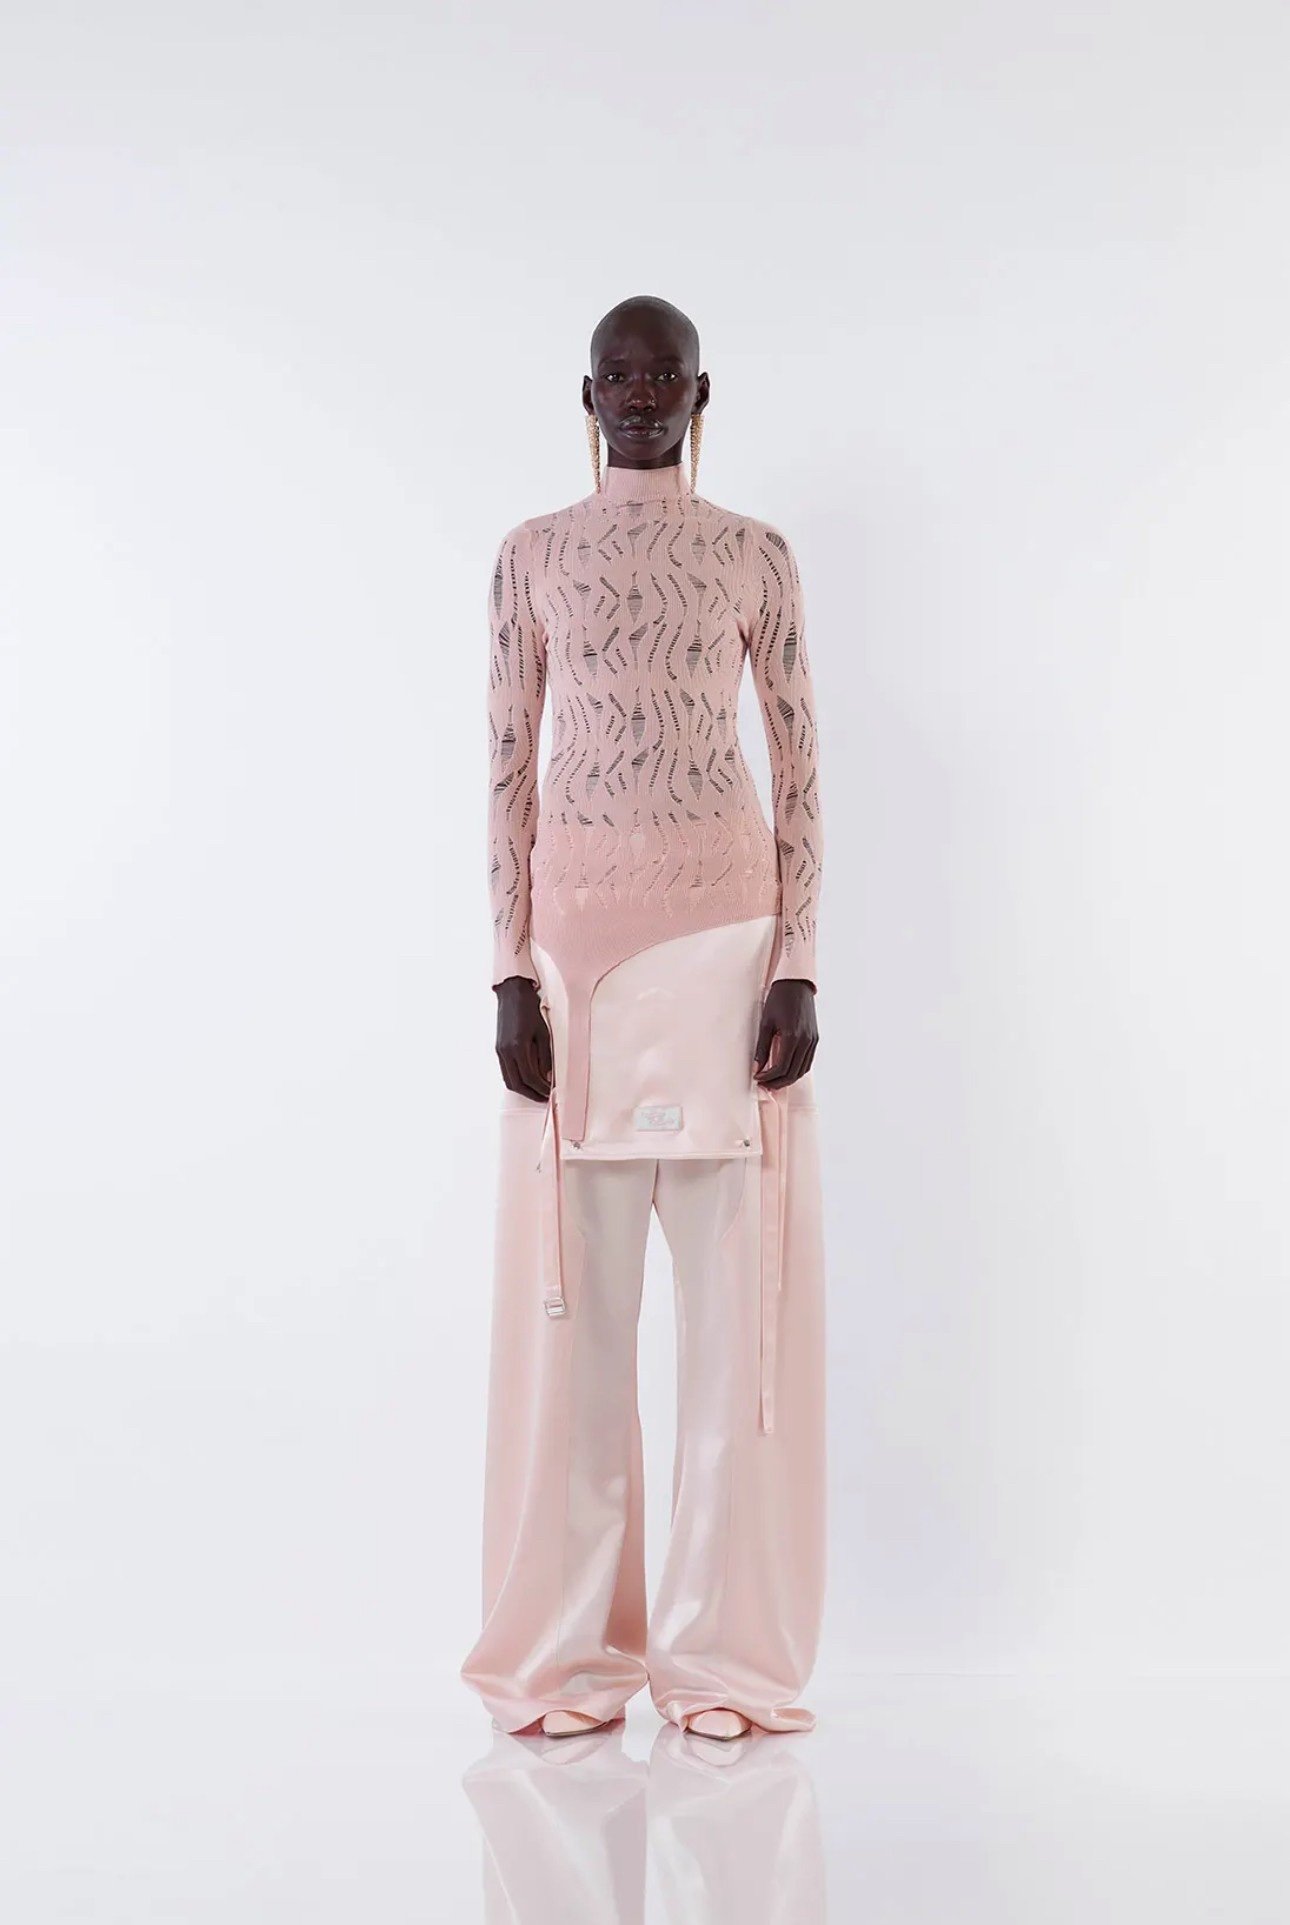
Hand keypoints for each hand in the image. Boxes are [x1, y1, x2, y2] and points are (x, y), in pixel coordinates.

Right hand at [494, 976, 552, 1101]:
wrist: (512, 994)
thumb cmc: (530, 1010)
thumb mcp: (543, 1032)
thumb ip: (545, 1056)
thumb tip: (548, 1075)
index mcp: (518, 1047)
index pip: (530, 1077)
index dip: (541, 1088)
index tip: (551, 1092)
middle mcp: (506, 1051)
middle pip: (517, 1083)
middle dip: (531, 1093)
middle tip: (544, 1098)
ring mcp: (500, 1051)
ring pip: (509, 1080)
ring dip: (523, 1089)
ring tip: (536, 1091)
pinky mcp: (498, 1049)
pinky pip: (505, 1071)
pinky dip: (516, 1080)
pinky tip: (526, 1080)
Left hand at [753, 979, 817, 1088]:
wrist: (796, 985)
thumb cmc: (779, 1000)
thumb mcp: (766, 1023)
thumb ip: (762, 1048)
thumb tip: (757, 1068)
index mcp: (792, 1037)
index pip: (781, 1067)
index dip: (768, 1076)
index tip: (757, 1077)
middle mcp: (806, 1041)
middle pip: (792, 1073)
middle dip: (777, 1082)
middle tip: (764, 1085)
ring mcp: (813, 1041)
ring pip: (802, 1070)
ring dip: (788, 1079)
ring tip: (773, 1082)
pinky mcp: (815, 1039)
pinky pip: (807, 1062)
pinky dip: (797, 1071)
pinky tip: (786, 1072)